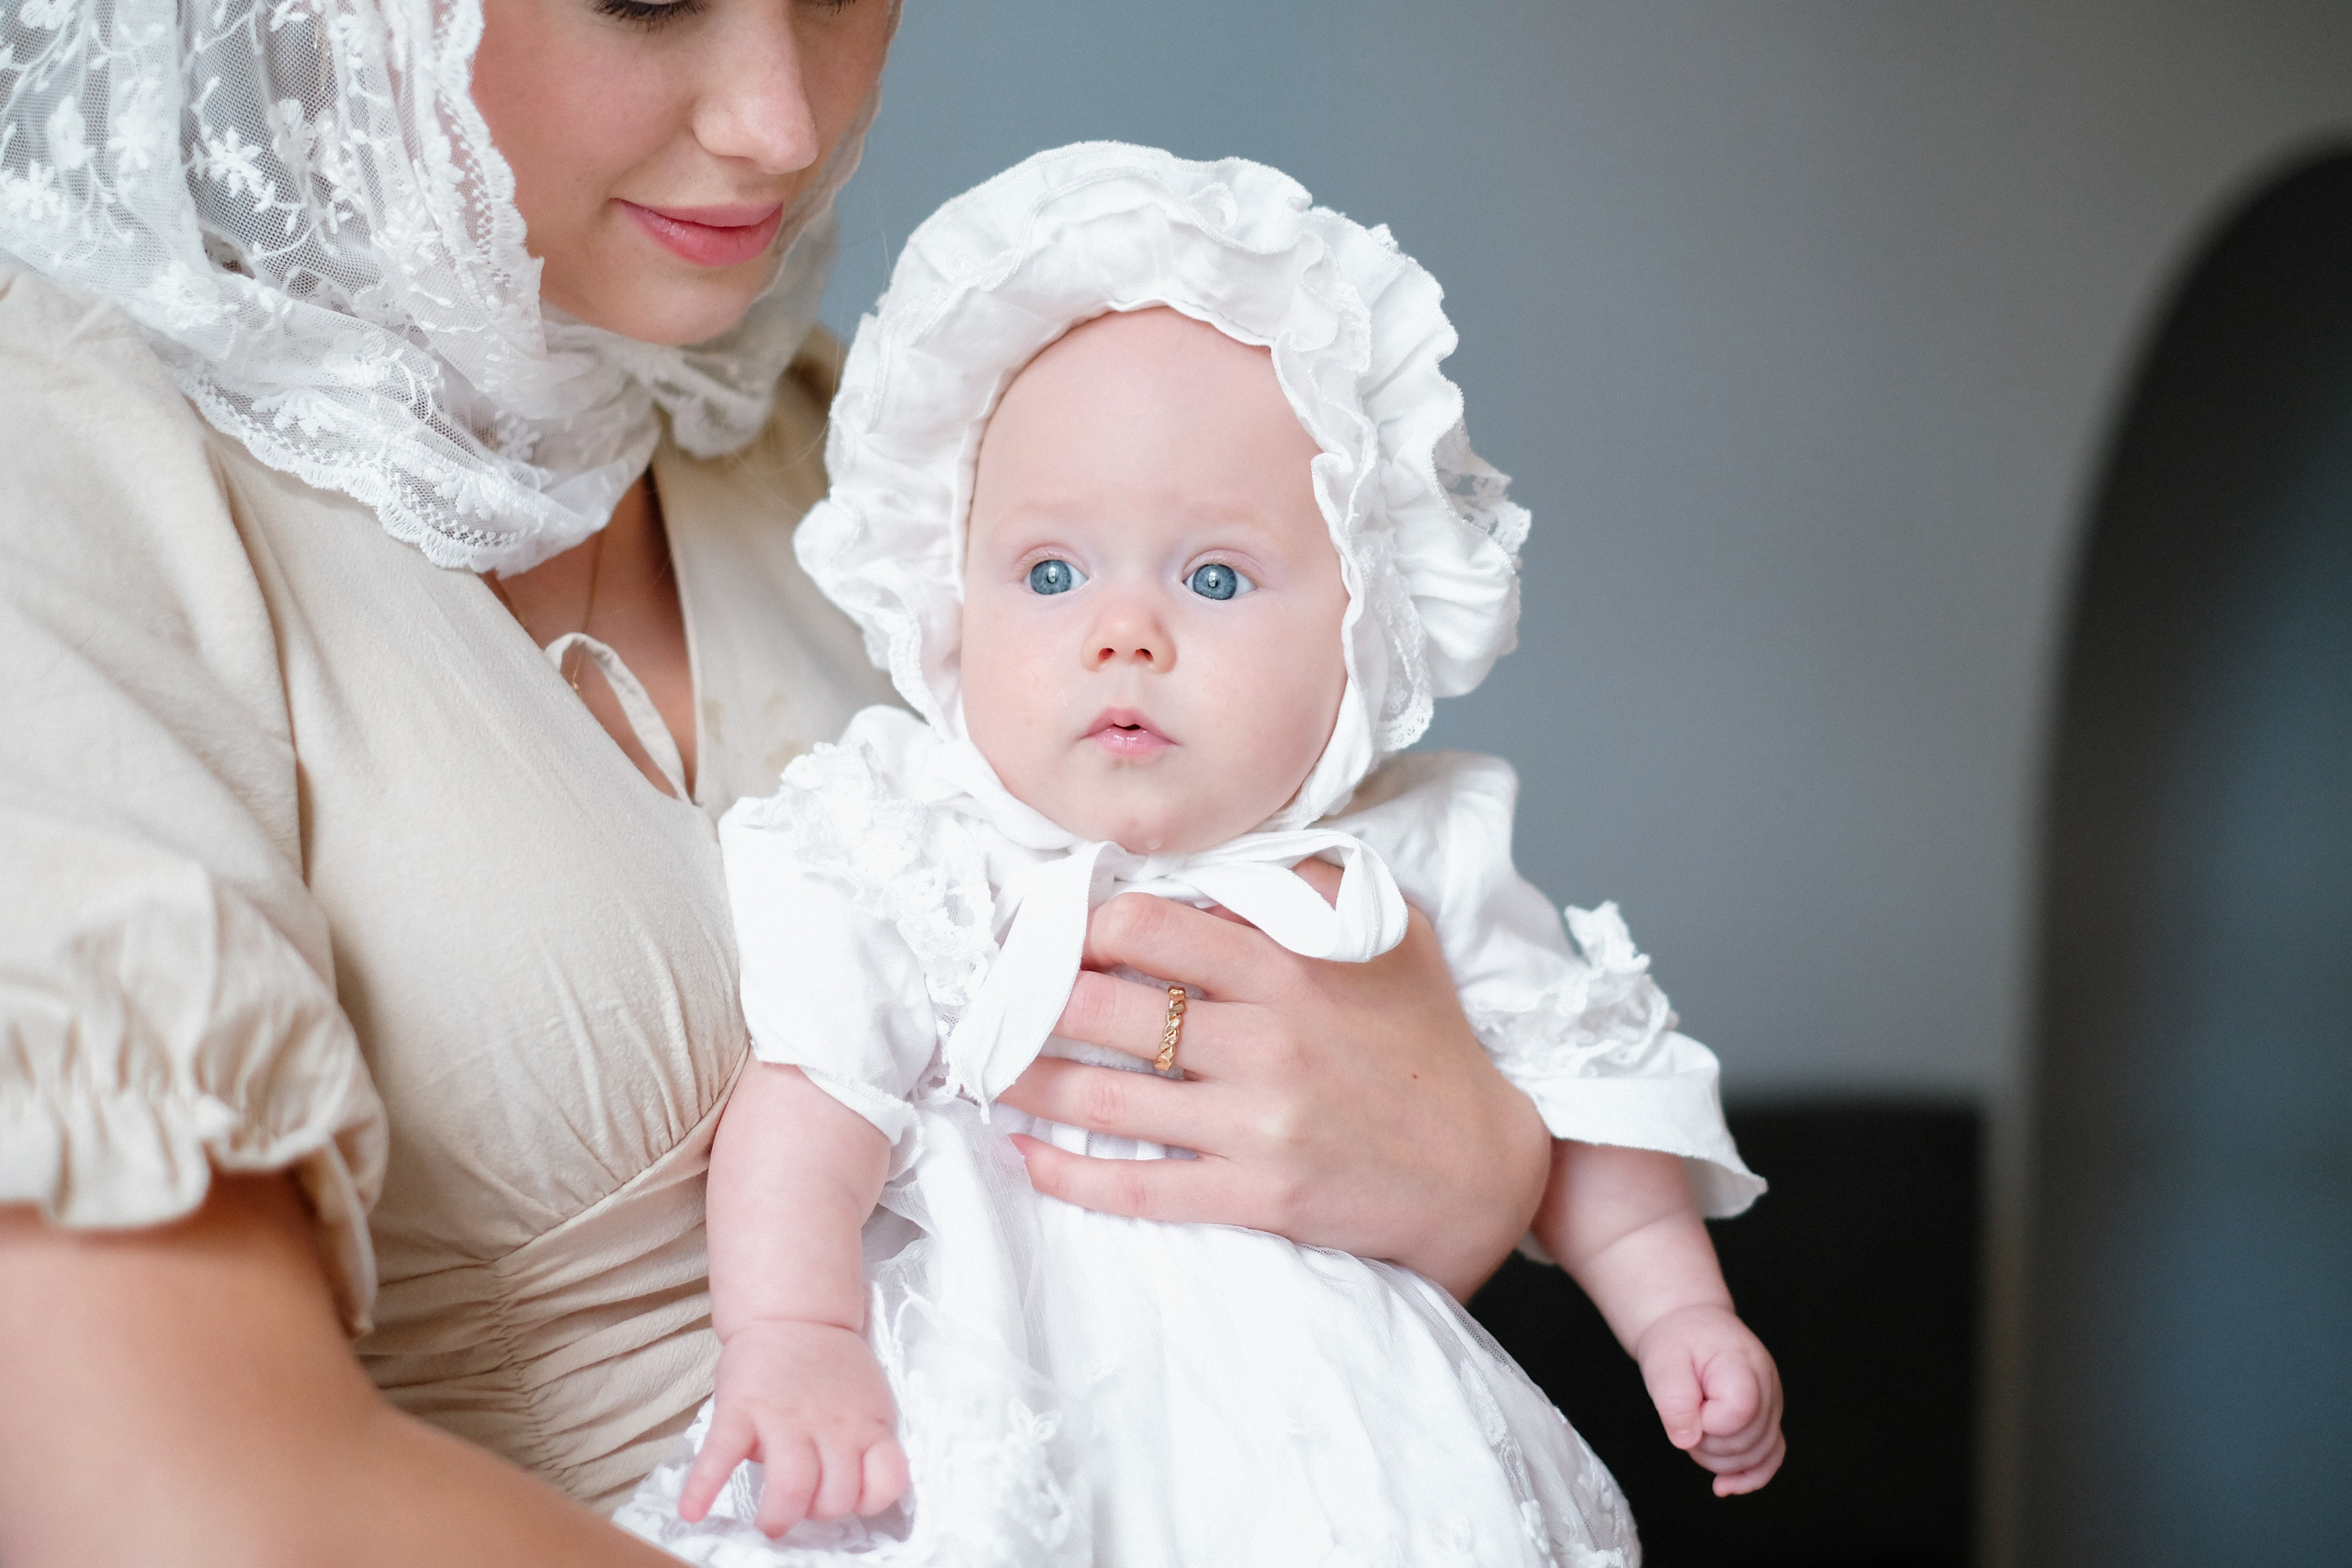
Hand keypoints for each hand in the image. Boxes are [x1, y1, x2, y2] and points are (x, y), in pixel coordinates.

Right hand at [679, 1319, 907, 1536]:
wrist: (794, 1315)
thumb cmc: (832, 1370)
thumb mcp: (868, 1402)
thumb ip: (867, 1444)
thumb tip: (854, 1494)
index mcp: (865, 1426)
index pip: (885, 1482)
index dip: (869, 1501)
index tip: (851, 1500)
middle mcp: (830, 1426)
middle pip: (834, 1496)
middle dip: (817, 1514)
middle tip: (800, 1507)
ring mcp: (785, 1418)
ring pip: (791, 1487)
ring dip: (779, 1516)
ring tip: (769, 1522)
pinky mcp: (740, 1409)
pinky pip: (722, 1455)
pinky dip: (704, 1487)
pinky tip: (692, 1510)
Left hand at [994, 862, 1551, 1298]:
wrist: (1482, 1168)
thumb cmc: (1428, 1045)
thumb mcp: (1389, 939)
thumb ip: (1311, 890)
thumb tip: (1232, 858)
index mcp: (1289, 965)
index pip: (1149, 925)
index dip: (1083, 926)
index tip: (1051, 933)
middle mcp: (1265, 1038)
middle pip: (1107, 1005)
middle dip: (1032, 999)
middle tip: (990, 997)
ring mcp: (1256, 1121)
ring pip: (1105, 1096)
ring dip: (1028, 1081)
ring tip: (984, 1066)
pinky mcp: (1255, 1194)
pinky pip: (1136, 1186)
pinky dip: (1068, 1174)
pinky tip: (1026, 1154)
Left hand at [1633, 1303, 1784, 1495]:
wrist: (1690, 1326)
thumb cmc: (1676, 1340)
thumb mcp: (1662, 1360)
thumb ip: (1673, 1399)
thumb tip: (1687, 1440)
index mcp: (1742, 1364)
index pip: (1738, 1412)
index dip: (1707, 1422)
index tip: (1687, 1404)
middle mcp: (1767, 1385)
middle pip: (1748, 1441)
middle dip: (1707, 1443)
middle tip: (1683, 1416)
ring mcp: (1772, 1404)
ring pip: (1758, 1455)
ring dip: (1718, 1458)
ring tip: (1694, 1431)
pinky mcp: (1768, 1418)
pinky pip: (1771, 1457)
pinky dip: (1749, 1476)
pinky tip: (1724, 1486)